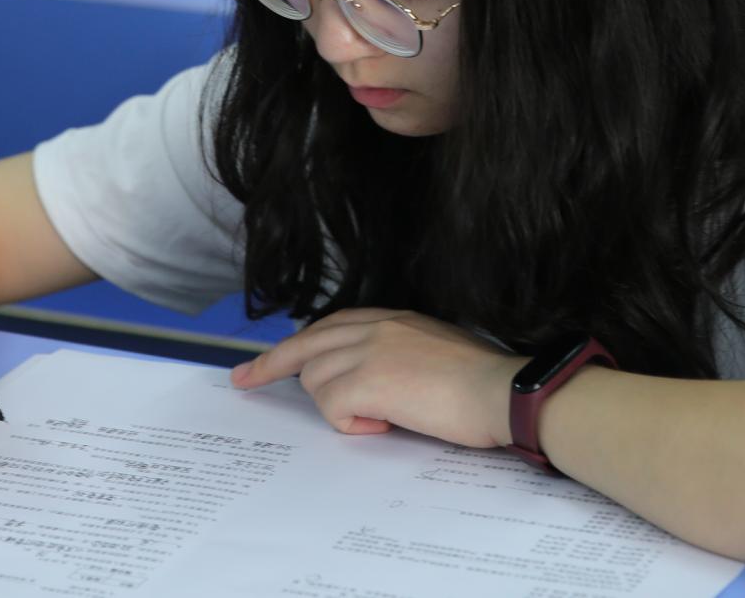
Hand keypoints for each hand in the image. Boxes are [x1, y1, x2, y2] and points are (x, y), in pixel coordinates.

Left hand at [230, 309, 523, 447]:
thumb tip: (380, 382)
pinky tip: (386, 425)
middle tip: (243, 380)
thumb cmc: (482, 383)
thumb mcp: (435, 352)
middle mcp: (375, 326)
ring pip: (316, 381)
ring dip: (338, 407)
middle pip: (304, 346)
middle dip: (270, 365)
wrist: (502, 392)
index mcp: (392, 319)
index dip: (297, 344)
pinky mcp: (366, 380)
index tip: (268, 359)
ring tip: (381, 417)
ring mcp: (368, 350)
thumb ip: (400, 355)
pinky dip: (353, 425)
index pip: (329, 325)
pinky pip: (334, 409)